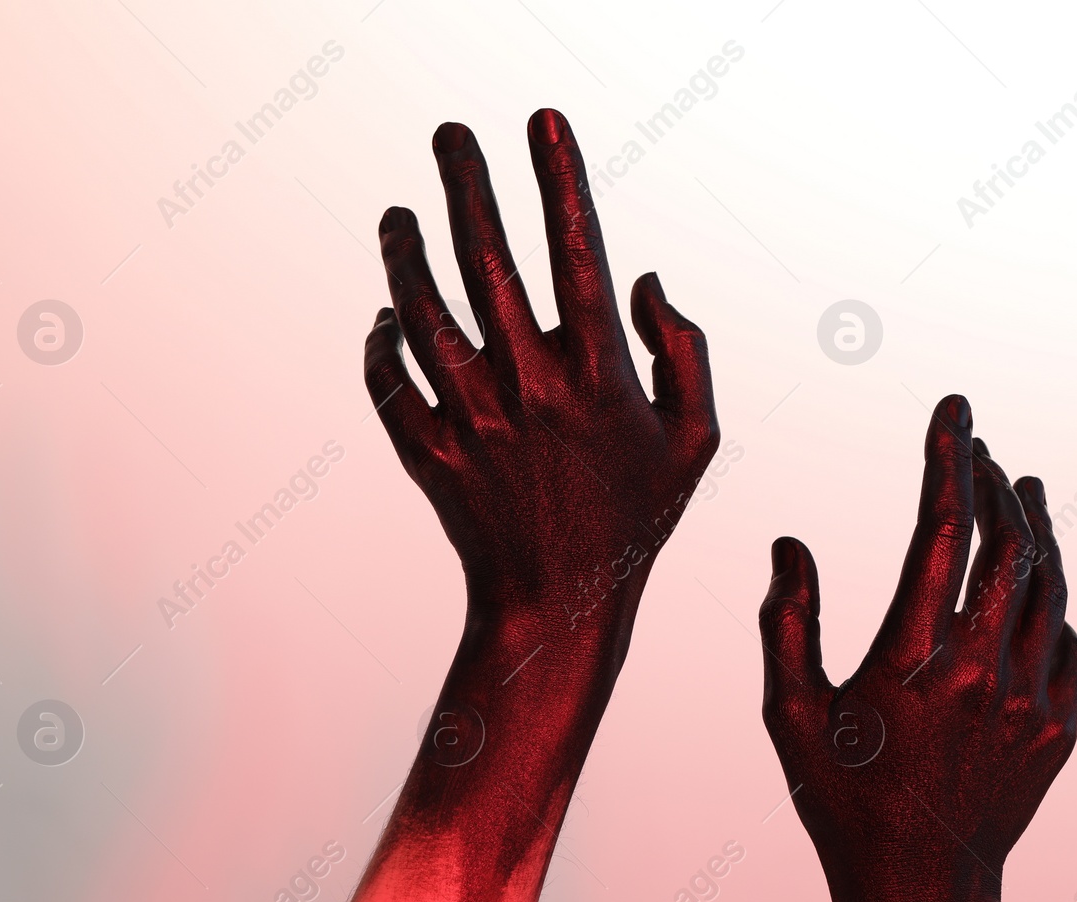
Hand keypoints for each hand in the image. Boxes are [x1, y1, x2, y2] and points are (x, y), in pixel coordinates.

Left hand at [364, 108, 718, 644]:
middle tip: (448, 135)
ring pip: (422, 311)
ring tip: (397, 215)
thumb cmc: (633, 520)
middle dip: (465, 183)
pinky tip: (386, 315)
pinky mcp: (428, 454)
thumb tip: (644, 277)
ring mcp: (472, 420)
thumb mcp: (696, 441)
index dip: (560, 175)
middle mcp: (530, 387)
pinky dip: (380, 342)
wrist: (557, 607)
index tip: (542, 119)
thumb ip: (686, 351)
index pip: (578, 249)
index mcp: (600, 375)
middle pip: (487, 260)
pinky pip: (388, 380)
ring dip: (403, 253)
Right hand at [757, 394, 1076, 901]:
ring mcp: (1030, 701)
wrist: (920, 890)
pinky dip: (1055, 601)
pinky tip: (1037, 584)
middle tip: (978, 444)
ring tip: (1021, 487)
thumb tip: (790, 544)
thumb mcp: (790, 715)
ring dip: (1036, 528)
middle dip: (995, 480)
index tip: (953, 409)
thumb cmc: (842, 802)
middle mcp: (983, 671)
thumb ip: (787, 623)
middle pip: (1010, 544)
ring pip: (1051, 586)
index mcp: (912, 659)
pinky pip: (1070, 644)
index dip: (948, 459)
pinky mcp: (1058, 729)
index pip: (942, 530)